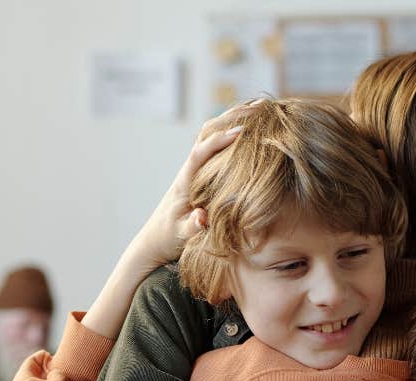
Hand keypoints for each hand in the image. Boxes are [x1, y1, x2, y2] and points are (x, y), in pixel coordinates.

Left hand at [129, 108, 248, 270]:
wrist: (154, 239)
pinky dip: (232, 132)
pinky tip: (252, 129)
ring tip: (260, 109)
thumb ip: (192, 227)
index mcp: (185, 180)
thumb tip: (202, 218)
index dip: (219, 140)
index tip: (240, 133)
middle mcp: (189, 168)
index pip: (201, 152)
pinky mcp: (200, 173)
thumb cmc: (168, 238)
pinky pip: (216, 145)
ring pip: (212, 134)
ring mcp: (194, 168)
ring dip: (233, 119)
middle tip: (259, 107)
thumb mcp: (181, 236)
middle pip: (208, 132)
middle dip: (231, 117)